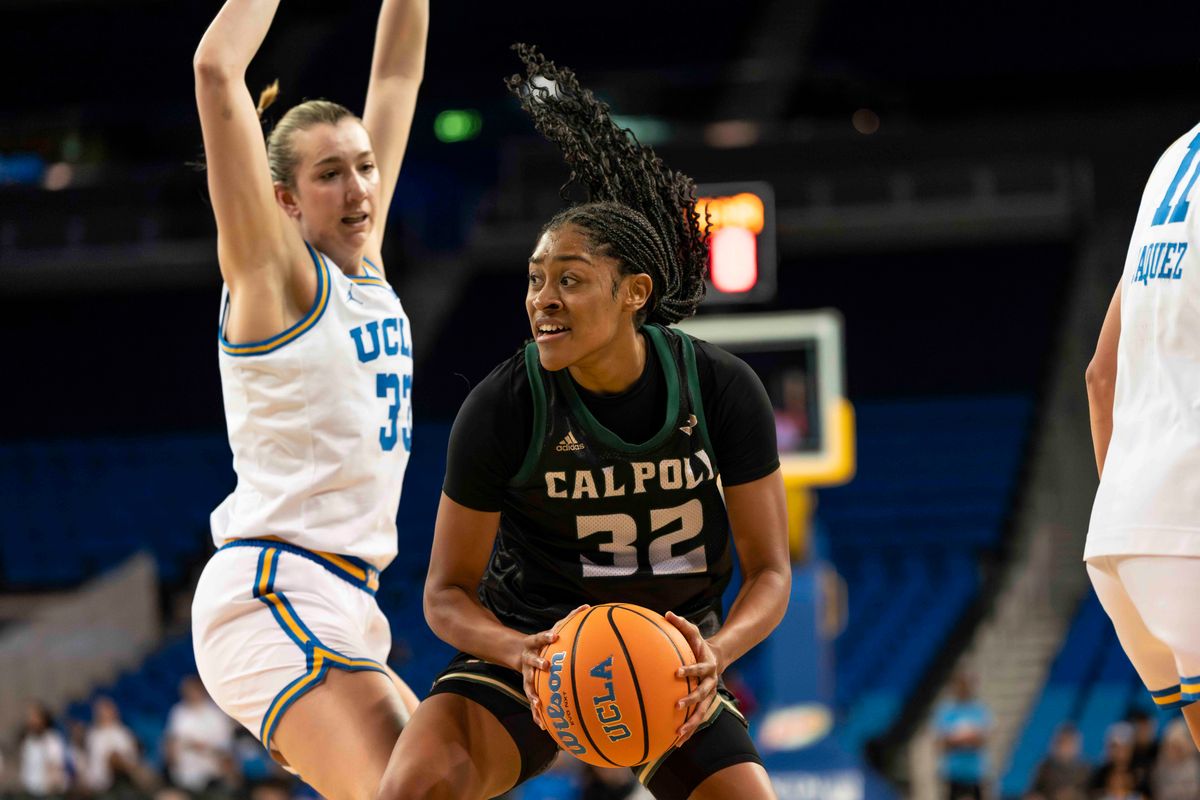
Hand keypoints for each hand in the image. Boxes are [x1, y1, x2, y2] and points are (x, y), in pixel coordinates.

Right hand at [520, 604, 589, 729]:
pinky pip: (533, 701)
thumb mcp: (552, 629)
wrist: (518, 652)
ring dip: (533, 695)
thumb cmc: (543, 641)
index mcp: (535, 644)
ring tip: (539, 706)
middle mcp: (529, 658)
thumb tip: (587, 605)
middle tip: (546, 665)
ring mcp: (527, 674)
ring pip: (529, 686)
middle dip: (538, 663)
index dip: (547, 637)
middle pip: (532, 661)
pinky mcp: (529, 687)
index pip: (540, 637)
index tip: (555, 636)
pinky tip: (543, 726)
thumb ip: (569, 618)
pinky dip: (537, 714)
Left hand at [665, 611, 723, 745]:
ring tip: (679, 736)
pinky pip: (696, 721)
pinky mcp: (704, 706)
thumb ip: (681, 624)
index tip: (677, 672)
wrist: (716, 658)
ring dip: (691, 725)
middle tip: (677, 706)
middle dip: (691, 701)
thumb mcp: (692, 632)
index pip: (699, 668)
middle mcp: (710, 683)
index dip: (690, 670)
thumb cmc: (698, 644)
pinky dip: (688, 732)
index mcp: (707, 666)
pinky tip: (676, 744)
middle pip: (703, 695)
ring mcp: (708, 697)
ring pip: (702, 714)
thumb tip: (666, 613)